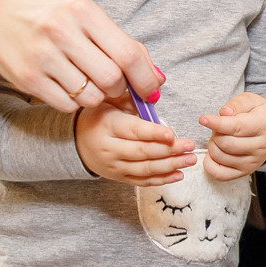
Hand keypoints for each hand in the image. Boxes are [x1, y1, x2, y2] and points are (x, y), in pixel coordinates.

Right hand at [0, 0, 163, 113]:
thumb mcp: (83, 16)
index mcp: (83, 12)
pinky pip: (67, 105)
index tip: (150, 91)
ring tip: (85, 82)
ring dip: (96, 97)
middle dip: (120, 90)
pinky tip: (66, 86)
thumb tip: (156, 78)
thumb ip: (120, 43)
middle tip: (114, 86)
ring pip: (91, 96)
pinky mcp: (28, 78)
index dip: (145, 79)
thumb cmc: (48, 17)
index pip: (128, 54)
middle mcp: (63, 32)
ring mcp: (43, 56)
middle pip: (112, 79)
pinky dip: (74, 102)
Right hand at [75, 102, 194, 184]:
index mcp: (108, 125)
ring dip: (170, 165)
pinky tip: (178, 174)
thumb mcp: (110, 100)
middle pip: (142, 152)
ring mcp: (114, 165)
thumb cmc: (100, 116)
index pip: (133, 131)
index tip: (172, 134)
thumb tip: (157, 85)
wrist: (76, 141)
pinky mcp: (119, 177)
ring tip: (190, 159)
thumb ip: (134, 96)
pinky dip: (162, 180)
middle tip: (190, 145)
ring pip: (145, 169)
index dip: (153, 133)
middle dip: (169, 150)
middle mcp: (109, 148)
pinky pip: (142, 181)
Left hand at [200, 92, 265, 179]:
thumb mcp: (250, 100)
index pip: (236, 127)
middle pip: (225, 143)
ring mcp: (253, 162)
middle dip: (215, 133)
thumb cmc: (256, 113)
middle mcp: (260, 147)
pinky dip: (210, 163)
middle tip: (218, 127)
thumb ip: (237, 104)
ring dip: (213, 145)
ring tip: (220, 138)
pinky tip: (214, 152)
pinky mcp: (244, 172)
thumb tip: (224, 113)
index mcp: (263, 126)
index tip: (203, 119)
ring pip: (220, 157)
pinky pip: (219, 173)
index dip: (217, 123)